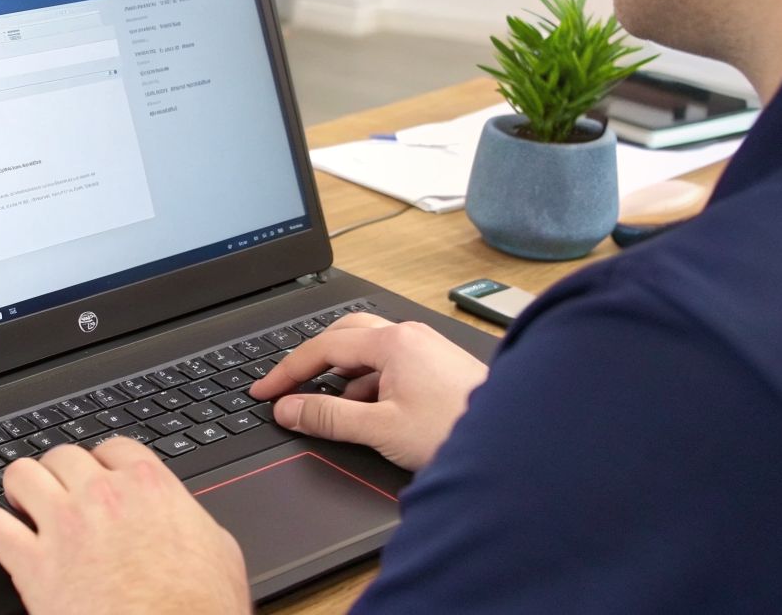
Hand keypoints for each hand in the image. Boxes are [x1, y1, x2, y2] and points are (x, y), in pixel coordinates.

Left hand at [0, 438, 250, 614]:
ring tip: (26, 506)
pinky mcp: (33, 565)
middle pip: (63, 454)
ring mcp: (63, 527)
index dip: (103, 463)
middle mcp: (102, 496)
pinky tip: (5, 540)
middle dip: (60, 473)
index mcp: (149, 486)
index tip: (99, 476)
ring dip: (22, 488)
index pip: (114, 447)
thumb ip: (190, 519)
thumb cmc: (198, 609)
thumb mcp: (219, 552)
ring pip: (21, 475)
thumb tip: (184, 517)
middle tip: (60, 493)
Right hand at [249, 313, 487, 470]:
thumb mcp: (380, 429)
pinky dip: (369, 384)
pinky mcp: (438, 366)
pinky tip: (369, 413)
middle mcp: (410, 336)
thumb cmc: (456, 431)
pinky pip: (391, 365)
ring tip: (330, 408)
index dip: (287, 371)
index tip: (265, 391)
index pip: (323, 347)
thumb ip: (328, 417)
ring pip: (369, 352)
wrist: (516, 445)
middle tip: (289, 385)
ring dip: (343, 376)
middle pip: (344, 336)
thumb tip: (290, 409)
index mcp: (393, 342)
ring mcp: (426, 349)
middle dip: (313, 360)